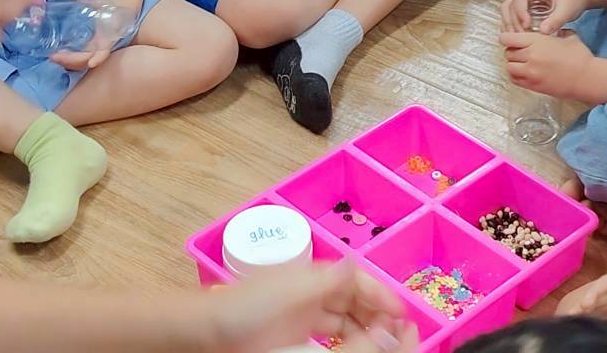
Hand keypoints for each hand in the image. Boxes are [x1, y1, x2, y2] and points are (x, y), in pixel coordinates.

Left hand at [51, 0, 124, 70]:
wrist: (121, 15)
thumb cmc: (114, 8)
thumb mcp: (103, 0)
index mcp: (108, 37)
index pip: (104, 51)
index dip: (98, 58)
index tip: (91, 64)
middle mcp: (101, 47)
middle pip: (86, 60)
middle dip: (70, 61)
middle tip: (53, 56)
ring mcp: (94, 50)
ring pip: (80, 63)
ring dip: (67, 62)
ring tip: (53, 56)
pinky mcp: (89, 50)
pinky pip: (78, 59)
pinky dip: (68, 60)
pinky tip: (58, 55)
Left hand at [207, 260, 418, 351]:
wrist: (205, 334)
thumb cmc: (245, 309)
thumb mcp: (290, 293)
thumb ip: (327, 280)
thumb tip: (358, 264)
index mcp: (312, 277)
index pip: (356, 280)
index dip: (380, 294)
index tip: (401, 313)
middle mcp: (311, 293)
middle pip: (354, 301)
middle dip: (377, 314)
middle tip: (394, 335)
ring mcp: (302, 317)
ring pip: (345, 321)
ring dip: (364, 330)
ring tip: (378, 346)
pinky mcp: (293, 338)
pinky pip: (330, 337)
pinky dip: (346, 341)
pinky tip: (353, 349)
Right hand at [499, 0, 587, 35]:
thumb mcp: (568, 10)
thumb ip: (556, 20)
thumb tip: (542, 32)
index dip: (520, 12)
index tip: (527, 26)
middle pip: (509, 4)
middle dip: (512, 21)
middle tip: (520, 36)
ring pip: (507, 9)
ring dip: (509, 23)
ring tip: (517, 37)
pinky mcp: (525, 4)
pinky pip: (512, 13)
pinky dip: (512, 24)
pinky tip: (518, 35)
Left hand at [499, 27, 593, 98]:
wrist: (586, 78)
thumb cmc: (579, 56)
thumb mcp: (568, 35)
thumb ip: (555, 30)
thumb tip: (550, 27)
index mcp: (536, 41)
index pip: (508, 38)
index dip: (507, 37)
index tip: (510, 38)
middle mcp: (530, 56)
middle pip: (508, 53)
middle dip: (512, 51)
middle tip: (521, 51)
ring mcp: (530, 73)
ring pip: (509, 67)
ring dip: (513, 64)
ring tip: (523, 62)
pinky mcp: (533, 86)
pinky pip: (515, 80)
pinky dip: (516, 75)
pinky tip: (525, 72)